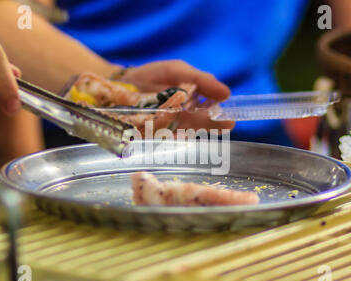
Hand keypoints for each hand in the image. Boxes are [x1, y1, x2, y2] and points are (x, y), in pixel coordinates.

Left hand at [120, 60, 234, 131]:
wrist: (121, 81)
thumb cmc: (153, 75)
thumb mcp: (179, 71)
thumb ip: (201, 80)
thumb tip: (226, 93)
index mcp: (192, 105)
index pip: (210, 114)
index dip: (220, 119)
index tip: (230, 120)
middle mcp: (182, 119)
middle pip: (199, 126)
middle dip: (209, 126)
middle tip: (222, 125)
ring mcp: (167, 128)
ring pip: (183, 133)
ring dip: (190, 131)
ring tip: (197, 126)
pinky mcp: (150, 134)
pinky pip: (163, 139)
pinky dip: (168, 136)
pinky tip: (174, 131)